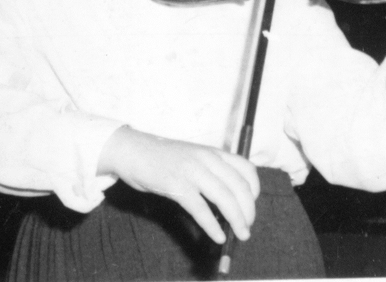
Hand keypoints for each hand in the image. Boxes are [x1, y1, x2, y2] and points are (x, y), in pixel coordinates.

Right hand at [99, 127, 258, 244]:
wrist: (131, 149)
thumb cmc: (161, 157)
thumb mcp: (192, 156)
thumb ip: (210, 172)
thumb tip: (228, 202)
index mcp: (212, 152)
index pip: (246, 169)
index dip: (254, 190)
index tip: (251, 204)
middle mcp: (206, 159)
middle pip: (239, 187)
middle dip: (248, 211)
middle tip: (246, 227)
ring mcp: (191, 170)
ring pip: (225, 198)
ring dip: (237, 220)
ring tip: (240, 234)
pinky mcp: (175, 184)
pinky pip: (200, 209)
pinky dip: (212, 226)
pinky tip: (217, 236)